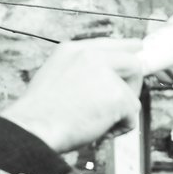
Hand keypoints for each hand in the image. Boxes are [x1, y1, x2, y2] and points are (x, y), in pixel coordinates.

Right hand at [0, 37, 151, 152]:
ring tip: (95, 121)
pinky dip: (119, 129)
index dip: (126, 49)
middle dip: (131, 87)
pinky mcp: (117, 95)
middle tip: (117, 106)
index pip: (109, 43)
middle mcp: (91, 56)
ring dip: (119, 114)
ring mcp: (106, 74)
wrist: (34, 127)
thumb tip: (101, 82)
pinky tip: (98, 129)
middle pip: (133, 64)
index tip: (138, 49)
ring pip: (132, 96)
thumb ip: (80, 72)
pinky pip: (132, 117)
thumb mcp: (54, 78)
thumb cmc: (40, 113)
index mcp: (73, 50)